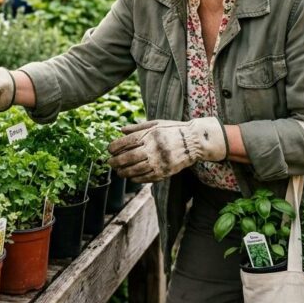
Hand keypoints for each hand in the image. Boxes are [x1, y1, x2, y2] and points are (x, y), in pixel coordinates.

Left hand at [107, 118, 227, 182]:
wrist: (194, 141)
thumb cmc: (173, 130)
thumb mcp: (156, 123)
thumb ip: (138, 127)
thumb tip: (120, 130)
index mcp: (150, 134)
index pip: (127, 142)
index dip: (115, 147)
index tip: (109, 149)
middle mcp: (154, 148)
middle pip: (128, 158)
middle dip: (116, 162)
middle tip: (110, 163)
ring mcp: (160, 161)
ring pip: (136, 170)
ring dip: (124, 172)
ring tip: (119, 172)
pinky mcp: (165, 171)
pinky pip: (147, 178)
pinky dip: (136, 179)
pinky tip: (131, 177)